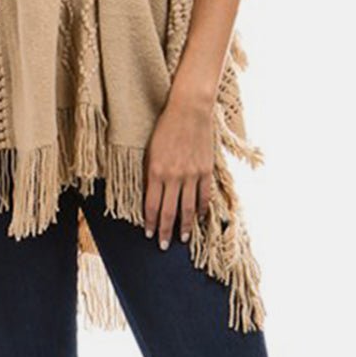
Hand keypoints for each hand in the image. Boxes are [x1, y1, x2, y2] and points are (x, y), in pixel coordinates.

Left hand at [143, 93, 214, 248]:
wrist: (189, 110)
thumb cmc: (165, 128)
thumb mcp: (150, 151)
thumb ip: (150, 175)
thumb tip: (150, 196)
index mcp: (156, 172)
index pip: (153, 206)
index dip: (151, 223)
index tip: (149, 234)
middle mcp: (174, 177)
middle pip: (170, 212)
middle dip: (166, 231)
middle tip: (164, 246)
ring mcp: (192, 175)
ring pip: (188, 208)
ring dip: (184, 226)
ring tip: (182, 239)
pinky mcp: (206, 170)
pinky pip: (204, 195)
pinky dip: (201, 209)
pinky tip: (198, 218)